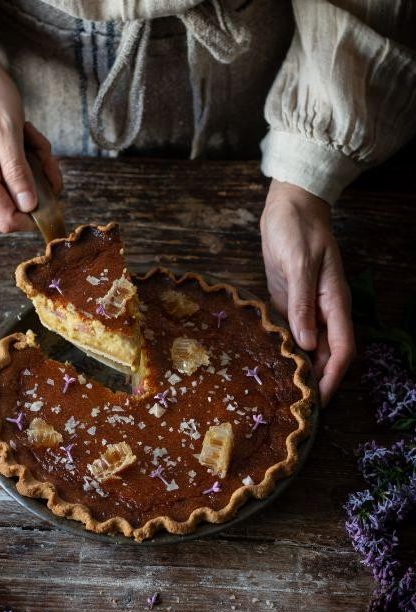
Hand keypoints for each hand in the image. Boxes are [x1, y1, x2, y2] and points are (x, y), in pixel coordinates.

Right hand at [0, 37, 62, 232]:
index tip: (54, 192)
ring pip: (25, 188)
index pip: (8, 220)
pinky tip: (24, 136)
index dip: (35, 215)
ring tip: (29, 135)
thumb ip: (18, 171)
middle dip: (41, 178)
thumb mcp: (9, 131)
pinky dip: (30, 158)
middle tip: (40, 147)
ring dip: (37, 164)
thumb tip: (29, 206)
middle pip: (22, 203)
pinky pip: (20, 176)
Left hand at [260, 180, 354, 405]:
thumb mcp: (298, 264)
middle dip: (316, 381)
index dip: (333, 377)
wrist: (289, 205)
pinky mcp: (289, 303)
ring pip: (308, 348)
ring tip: (281, 392)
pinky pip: (290, 334)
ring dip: (299, 368)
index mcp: (334, 302)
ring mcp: (306, 307)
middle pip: (325, 355)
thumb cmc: (297, 229)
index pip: (342, 349)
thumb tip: (305, 343)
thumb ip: (302, 304)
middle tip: (295, 406)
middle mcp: (324, 310)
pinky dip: (284, 350)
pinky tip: (269, 364)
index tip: (320, 402)